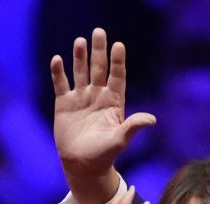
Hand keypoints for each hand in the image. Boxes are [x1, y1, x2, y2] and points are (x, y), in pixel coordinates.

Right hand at [50, 27, 155, 203]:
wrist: (83, 165)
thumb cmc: (105, 154)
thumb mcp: (120, 140)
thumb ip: (133, 127)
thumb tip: (152, 119)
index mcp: (113, 103)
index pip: (116, 77)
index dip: (117, 62)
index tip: (118, 45)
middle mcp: (98, 96)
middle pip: (99, 69)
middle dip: (99, 51)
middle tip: (99, 32)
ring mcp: (81, 99)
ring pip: (80, 73)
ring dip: (79, 57)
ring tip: (80, 41)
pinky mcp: (64, 104)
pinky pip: (61, 84)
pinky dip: (58, 73)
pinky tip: (57, 60)